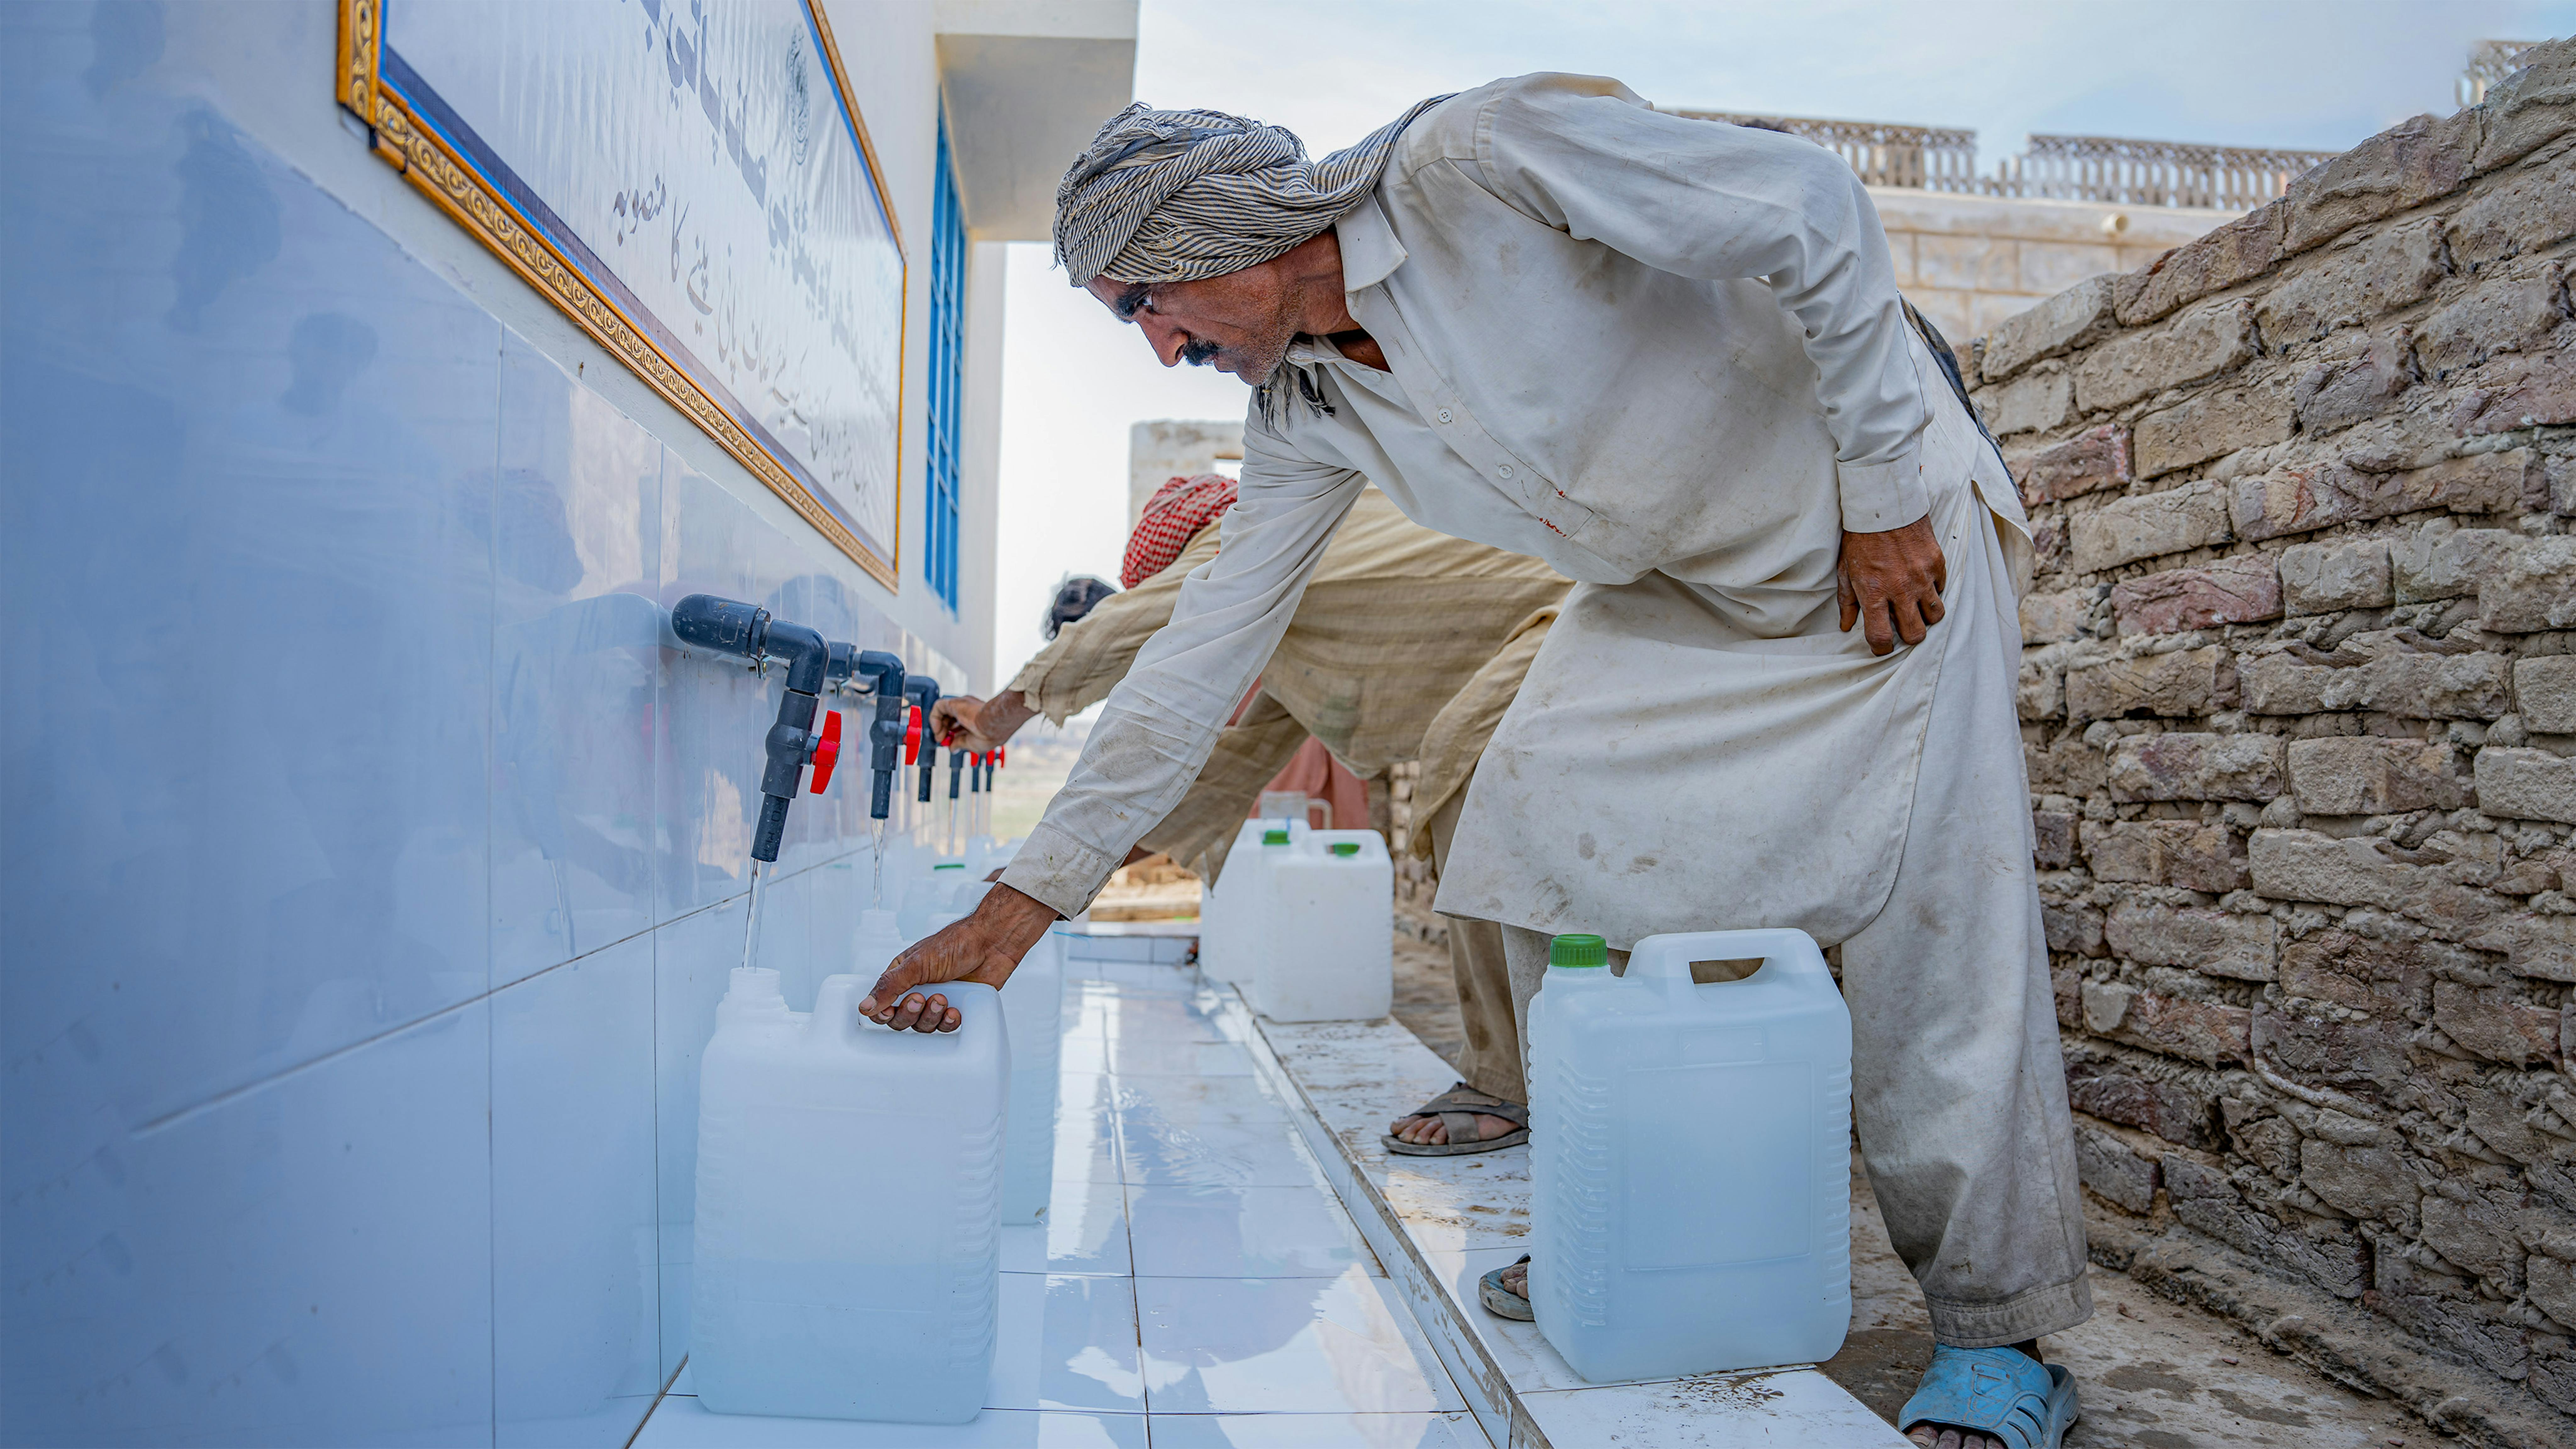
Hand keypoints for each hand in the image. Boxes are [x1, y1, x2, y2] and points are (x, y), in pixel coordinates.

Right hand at [857, 883, 1057, 1031]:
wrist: (992, 942)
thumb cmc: (954, 944)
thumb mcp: (917, 963)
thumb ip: (890, 985)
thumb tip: (864, 1007)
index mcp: (902, 977)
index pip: (882, 1005)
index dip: (883, 1013)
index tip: (889, 1011)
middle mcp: (917, 991)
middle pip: (901, 1021)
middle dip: (909, 1014)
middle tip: (919, 999)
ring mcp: (937, 1001)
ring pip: (923, 1026)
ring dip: (930, 1017)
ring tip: (942, 1000)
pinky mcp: (957, 1008)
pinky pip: (946, 1027)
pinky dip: (948, 1022)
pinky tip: (954, 1011)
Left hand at [932, 689, 1033, 753]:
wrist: (993, 725)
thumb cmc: (989, 734)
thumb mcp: (972, 744)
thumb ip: (960, 744)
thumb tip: (952, 748)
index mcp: (976, 719)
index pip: (959, 725)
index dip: (952, 734)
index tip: (949, 743)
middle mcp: (968, 711)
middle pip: (950, 719)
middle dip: (944, 731)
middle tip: (942, 741)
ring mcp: (961, 706)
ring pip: (943, 712)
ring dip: (938, 727)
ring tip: (940, 737)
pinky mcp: (954, 703)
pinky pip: (938, 707)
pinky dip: (934, 719)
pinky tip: (938, 730)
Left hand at [1838, 516, 1947, 655]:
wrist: (1883, 505)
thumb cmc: (1860, 538)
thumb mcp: (1846, 570)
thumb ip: (1847, 601)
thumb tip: (1846, 625)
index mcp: (1874, 593)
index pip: (1881, 637)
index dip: (1881, 649)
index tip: (1881, 647)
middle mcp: (1900, 589)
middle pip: (1915, 633)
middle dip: (1909, 637)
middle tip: (1902, 628)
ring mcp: (1922, 577)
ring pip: (1935, 616)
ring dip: (1926, 617)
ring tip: (1916, 609)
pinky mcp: (1936, 563)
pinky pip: (1941, 589)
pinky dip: (1933, 593)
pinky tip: (1922, 585)